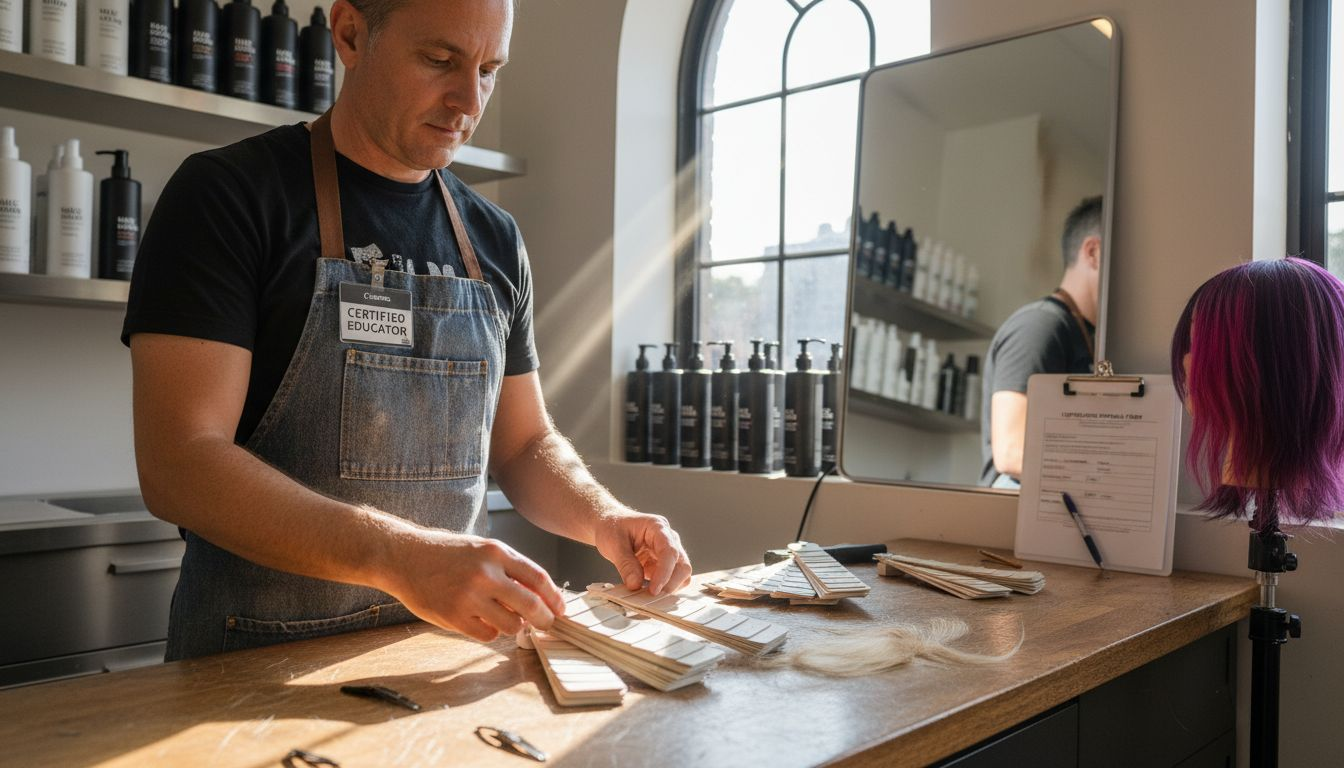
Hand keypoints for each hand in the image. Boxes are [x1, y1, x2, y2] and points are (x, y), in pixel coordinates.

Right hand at [379, 530, 566, 641]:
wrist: (405, 556)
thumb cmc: (446, 553)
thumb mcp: (481, 549)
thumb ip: (509, 569)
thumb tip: (539, 595)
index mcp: (496, 552)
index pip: (538, 578)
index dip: (554, 597)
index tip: (560, 609)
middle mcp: (486, 573)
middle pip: (531, 605)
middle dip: (545, 619)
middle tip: (547, 625)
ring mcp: (469, 596)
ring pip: (511, 624)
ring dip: (515, 626)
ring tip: (507, 620)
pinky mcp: (454, 616)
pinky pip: (488, 635)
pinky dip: (491, 632)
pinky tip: (483, 623)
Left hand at [593, 509, 691, 596]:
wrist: (609, 525)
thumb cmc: (612, 528)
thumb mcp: (613, 544)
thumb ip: (625, 564)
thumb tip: (635, 585)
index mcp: (658, 527)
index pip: (670, 551)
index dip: (665, 573)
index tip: (654, 590)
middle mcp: (669, 539)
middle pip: (682, 564)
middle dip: (670, 583)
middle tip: (652, 596)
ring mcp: (668, 552)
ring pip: (681, 573)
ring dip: (669, 587)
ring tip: (648, 595)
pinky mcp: (663, 564)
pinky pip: (671, 579)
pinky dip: (664, 588)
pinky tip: (648, 592)